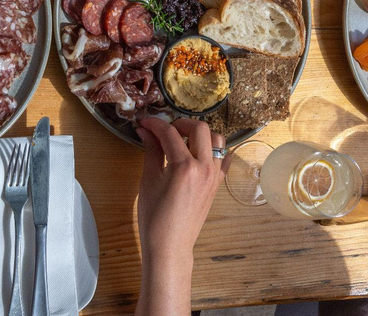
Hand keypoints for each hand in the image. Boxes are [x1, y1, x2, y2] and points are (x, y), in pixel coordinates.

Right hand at [135, 117, 229, 315]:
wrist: (170, 245)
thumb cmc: (154, 218)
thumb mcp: (148, 181)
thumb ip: (151, 152)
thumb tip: (146, 131)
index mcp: (184, 167)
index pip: (170, 133)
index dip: (155, 124)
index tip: (145, 122)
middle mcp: (204, 167)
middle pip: (200, 128)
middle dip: (181, 123)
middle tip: (165, 130)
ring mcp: (214, 175)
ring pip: (217, 139)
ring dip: (201, 134)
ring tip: (182, 140)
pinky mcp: (217, 182)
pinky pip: (223, 158)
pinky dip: (213, 150)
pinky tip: (198, 153)